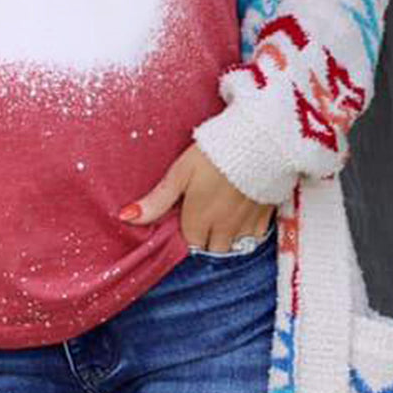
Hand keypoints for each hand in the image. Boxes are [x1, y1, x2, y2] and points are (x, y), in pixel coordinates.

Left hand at [117, 141, 276, 251]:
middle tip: (203, 216)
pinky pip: (254, 238)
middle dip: (206, 239)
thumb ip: (157, 200)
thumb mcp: (180, 173)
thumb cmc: (214, 154)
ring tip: (222, 215)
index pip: (189, 244)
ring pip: (233, 248)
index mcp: (199, 220)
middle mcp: (223, 229)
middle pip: (211, 250)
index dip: (186, 231)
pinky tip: (242, 214)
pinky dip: (247, 232)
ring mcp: (246, 226)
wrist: (261, 142)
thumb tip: (126, 217)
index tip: (186, 215)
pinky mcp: (266, 217)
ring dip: (226, 238)